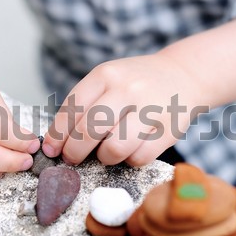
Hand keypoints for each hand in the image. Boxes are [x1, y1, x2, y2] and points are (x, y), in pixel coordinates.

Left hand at [42, 53, 206, 166]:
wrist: (184, 75)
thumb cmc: (137, 83)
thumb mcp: (109, 80)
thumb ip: (84, 105)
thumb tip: (56, 143)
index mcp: (106, 75)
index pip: (72, 108)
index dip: (57, 135)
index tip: (51, 150)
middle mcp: (128, 89)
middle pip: (89, 130)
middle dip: (74, 151)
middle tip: (72, 158)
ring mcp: (150, 110)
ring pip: (114, 149)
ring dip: (104, 158)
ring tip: (106, 153)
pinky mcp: (168, 130)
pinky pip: (138, 158)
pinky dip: (129, 160)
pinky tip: (130, 150)